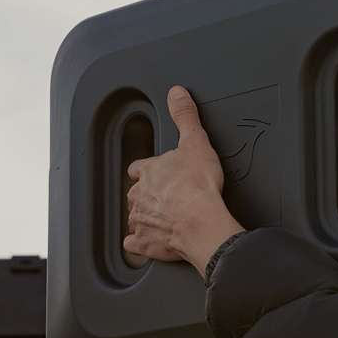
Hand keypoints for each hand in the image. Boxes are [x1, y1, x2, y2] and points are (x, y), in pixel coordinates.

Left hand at [124, 86, 243, 276]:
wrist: (202, 223)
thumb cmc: (199, 187)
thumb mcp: (195, 141)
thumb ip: (184, 115)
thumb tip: (177, 93)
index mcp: (149, 173)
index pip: (139, 168)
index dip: (147, 170)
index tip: (154, 173)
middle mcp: (139, 196)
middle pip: (137, 194)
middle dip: (148, 195)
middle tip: (167, 198)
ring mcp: (140, 221)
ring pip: (136, 217)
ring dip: (147, 218)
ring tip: (165, 219)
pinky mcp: (145, 244)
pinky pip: (135, 244)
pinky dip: (142, 243)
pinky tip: (152, 241)